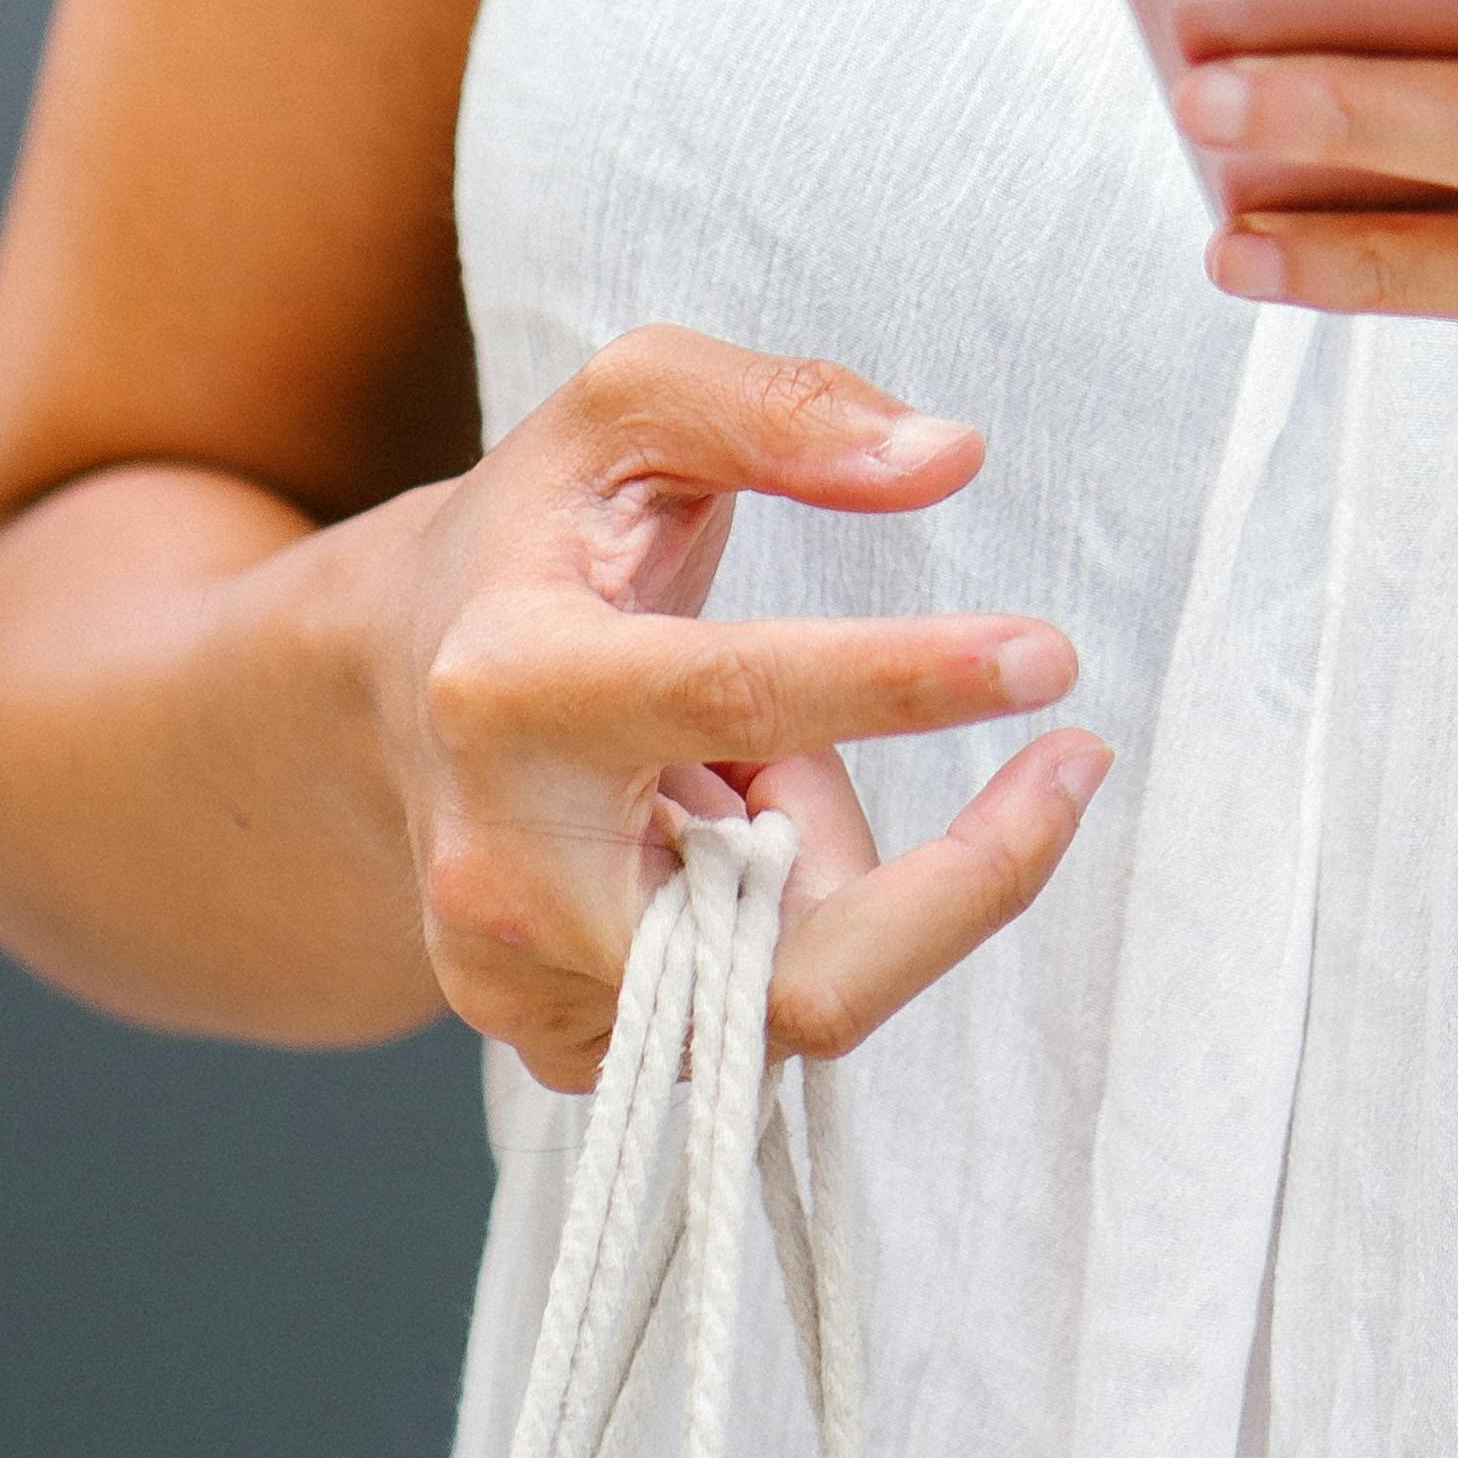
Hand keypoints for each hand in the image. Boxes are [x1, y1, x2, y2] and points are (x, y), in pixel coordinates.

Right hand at [360, 322, 1103, 1085]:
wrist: (391, 688)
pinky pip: (758, 1019)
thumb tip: (948, 457)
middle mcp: (498, 869)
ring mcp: (522, 986)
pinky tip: (719, 844)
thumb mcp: (631, 410)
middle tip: (1066, 771)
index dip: (907, 680)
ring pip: (794, 987)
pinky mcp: (562, 1048)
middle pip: (797, 966)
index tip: (1048, 659)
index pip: (736, 693)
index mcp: (511, 681)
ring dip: (834, 865)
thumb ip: (786, 408)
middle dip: (956, 881)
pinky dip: (791, 924)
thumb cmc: (534, 539)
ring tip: (761, 773)